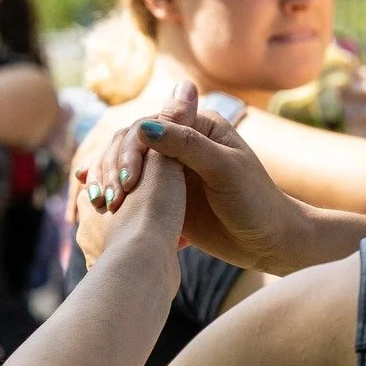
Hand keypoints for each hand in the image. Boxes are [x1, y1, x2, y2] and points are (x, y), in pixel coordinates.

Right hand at [77, 81, 302, 273]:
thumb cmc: (255, 201)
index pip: (150, 124)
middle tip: (109, 198)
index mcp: (200, 125)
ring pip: (127, 164)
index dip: (132, 149)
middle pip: (132, 142)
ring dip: (108, 178)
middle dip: (113, 166)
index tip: (128, 180)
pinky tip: (95, 203)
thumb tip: (144, 127)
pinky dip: (112, 191)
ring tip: (99, 204)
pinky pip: (132, 187)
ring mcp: (172, 169)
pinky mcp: (166, 195)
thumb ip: (187, 145)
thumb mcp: (224, 169)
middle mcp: (182, 142)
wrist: (270, 241)